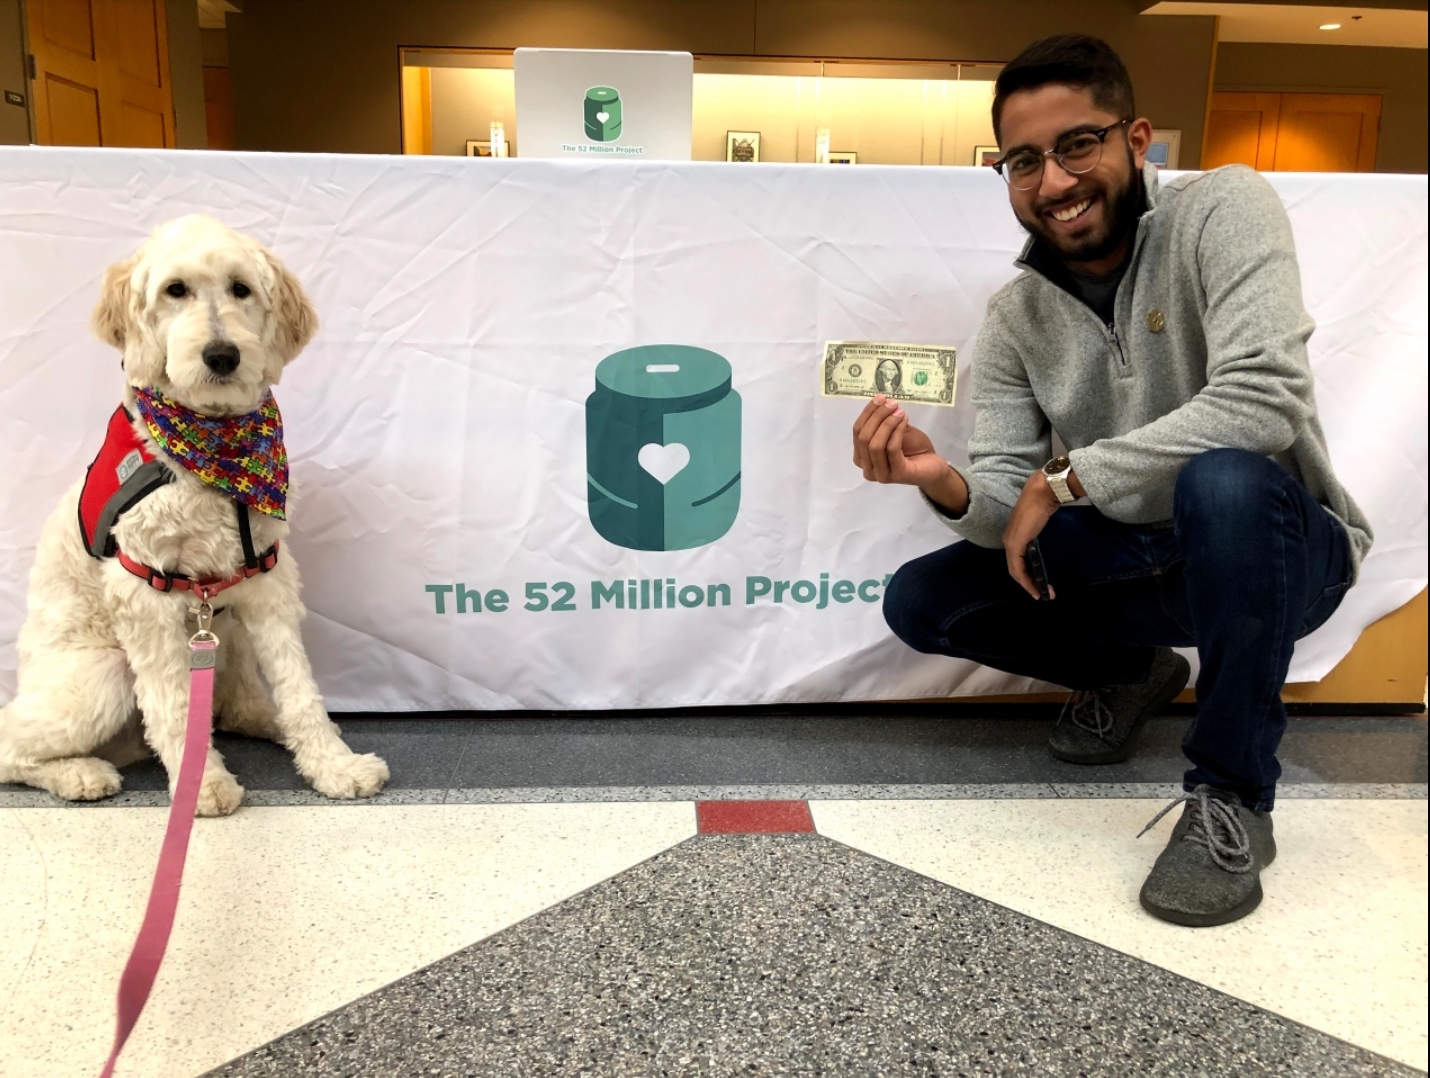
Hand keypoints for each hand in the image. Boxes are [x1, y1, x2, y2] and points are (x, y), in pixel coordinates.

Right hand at [852, 396, 966, 511]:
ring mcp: (880, 474)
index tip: (880, 398)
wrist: (933, 467)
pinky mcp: (896, 474)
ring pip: (875, 444)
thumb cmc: (913, 449)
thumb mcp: (895, 431)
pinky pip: (891, 449)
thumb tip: (881, 401)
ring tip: (899, 412)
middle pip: (863, 438)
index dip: (867, 413)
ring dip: (887, 423)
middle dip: (877, 416)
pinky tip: (904, 421)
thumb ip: (883, 422)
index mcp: (861, 457)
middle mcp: (867, 468)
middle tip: (892, 403)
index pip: (857, 432)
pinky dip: (897, 432)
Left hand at [1002, 469, 1063, 599]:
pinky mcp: (1015, 544)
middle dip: (1028, 583)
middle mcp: (1008, 540)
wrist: (1041, 494)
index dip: (1025, 574)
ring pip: (1016, 571)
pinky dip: (1026, 580)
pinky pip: (1018, 568)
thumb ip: (1035, 532)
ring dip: (1028, 584)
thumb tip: (1040, 538)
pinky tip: (1036, 587)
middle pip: (1015, 569)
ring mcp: (1010, 543)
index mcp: (1013, 535)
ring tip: (1041, 594)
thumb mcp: (1038, 523)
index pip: (1016, 560)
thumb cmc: (1042, 504)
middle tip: (1041, 594)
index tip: (1037, 585)